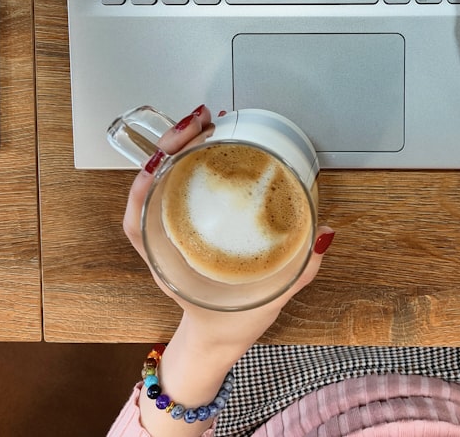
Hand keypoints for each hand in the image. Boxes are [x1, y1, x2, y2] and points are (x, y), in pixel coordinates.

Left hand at [122, 105, 333, 360]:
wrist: (220, 339)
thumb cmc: (233, 320)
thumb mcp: (268, 298)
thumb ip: (299, 269)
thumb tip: (321, 233)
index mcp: (170, 264)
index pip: (138, 224)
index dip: (142, 190)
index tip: (160, 161)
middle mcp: (165, 243)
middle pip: (151, 188)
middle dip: (168, 148)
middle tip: (198, 122)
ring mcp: (173, 231)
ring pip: (163, 182)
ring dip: (178, 148)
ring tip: (202, 121)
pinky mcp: (188, 223)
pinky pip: (180, 187)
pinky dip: (189, 161)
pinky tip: (205, 141)